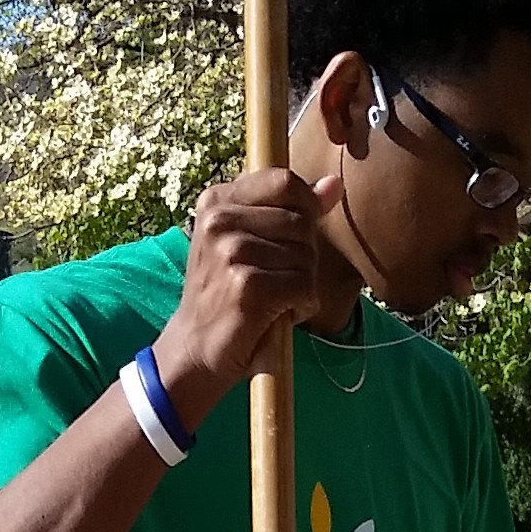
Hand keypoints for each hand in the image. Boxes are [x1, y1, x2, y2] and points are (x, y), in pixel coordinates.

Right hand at [153, 165, 356, 420]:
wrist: (194, 349)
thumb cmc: (226, 293)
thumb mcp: (249, 240)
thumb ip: (292, 208)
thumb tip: (336, 184)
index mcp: (217, 201)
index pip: (285, 182)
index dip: (305, 210)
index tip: (291, 241)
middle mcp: (220, 221)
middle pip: (301, 222)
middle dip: (303, 256)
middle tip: (275, 280)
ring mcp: (232, 252)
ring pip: (306, 256)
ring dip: (302, 285)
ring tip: (272, 300)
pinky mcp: (247, 286)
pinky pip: (304, 286)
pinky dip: (301, 307)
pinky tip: (276, 317)